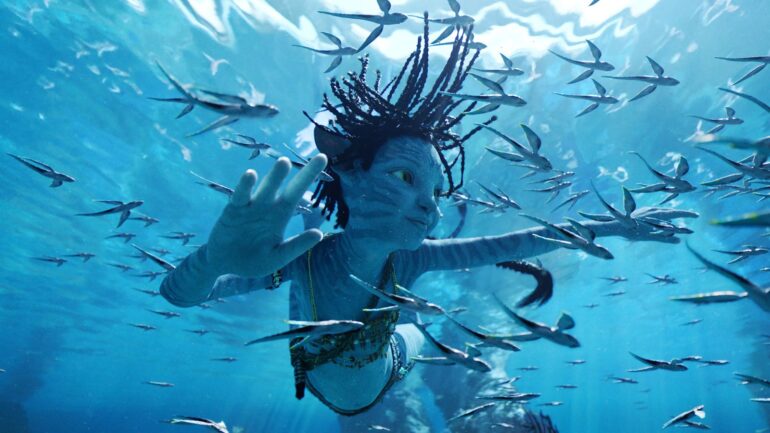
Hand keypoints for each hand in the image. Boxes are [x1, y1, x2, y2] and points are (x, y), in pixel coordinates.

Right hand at [206, 155, 327, 276]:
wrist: (223, 263)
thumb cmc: (252, 260)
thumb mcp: (277, 257)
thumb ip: (295, 246)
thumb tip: (319, 234)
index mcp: (281, 215)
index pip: (298, 194)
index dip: (309, 177)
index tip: (323, 159)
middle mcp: (268, 206)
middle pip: (288, 187)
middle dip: (304, 174)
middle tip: (320, 158)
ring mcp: (251, 207)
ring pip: (265, 189)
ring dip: (274, 177)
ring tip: (284, 163)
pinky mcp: (233, 211)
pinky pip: (240, 197)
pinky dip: (244, 187)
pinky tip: (250, 175)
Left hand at [622, 206, 699, 242]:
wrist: (616, 225)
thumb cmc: (634, 232)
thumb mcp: (651, 237)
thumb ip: (665, 239)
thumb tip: (679, 240)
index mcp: (657, 214)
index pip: (676, 213)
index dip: (687, 214)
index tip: (696, 215)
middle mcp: (653, 209)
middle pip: (670, 212)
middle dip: (680, 214)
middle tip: (691, 216)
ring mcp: (646, 209)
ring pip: (662, 212)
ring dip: (670, 216)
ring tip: (676, 219)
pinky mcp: (641, 211)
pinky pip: (655, 212)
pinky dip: (661, 217)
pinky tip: (660, 222)